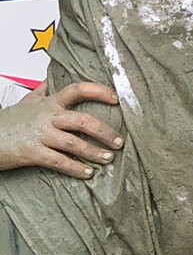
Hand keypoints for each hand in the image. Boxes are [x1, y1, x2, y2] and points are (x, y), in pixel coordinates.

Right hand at [0, 81, 122, 177]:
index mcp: (48, 103)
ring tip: (108, 159)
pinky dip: (75, 168)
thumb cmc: (5, 122)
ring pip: (74, 142)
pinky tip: (87, 173)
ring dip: (94, 152)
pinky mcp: (32, 152)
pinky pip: (59, 161)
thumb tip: (48, 81)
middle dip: (105, 131)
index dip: (99, 92)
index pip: (78, 90)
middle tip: (120, 141)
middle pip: (83, 120)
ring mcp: (40, 134)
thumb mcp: (24, 103)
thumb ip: (39, 92)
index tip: (117, 99)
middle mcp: (47, 117)